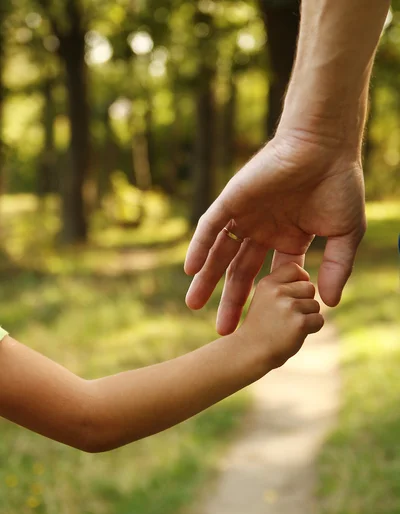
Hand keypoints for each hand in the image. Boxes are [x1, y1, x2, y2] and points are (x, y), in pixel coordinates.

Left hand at [185, 131, 365, 334]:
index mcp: (288, 240)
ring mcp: (246, 217)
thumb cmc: (339, 184)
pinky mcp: (232, 200)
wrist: (325, 146)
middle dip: (231, 300)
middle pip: (241, 272)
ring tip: (193, 305)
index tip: (256, 328)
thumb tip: (329, 304)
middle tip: (222, 330)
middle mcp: (263, 231)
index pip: (270, 278)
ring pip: (221, 253)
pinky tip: (190, 269)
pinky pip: (211, 227)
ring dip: (207, 278)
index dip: (262, 301)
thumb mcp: (344, 234)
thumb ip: (336, 267)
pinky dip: (200, 247)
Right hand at [237, 262, 323, 371]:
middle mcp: (277, 292)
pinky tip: (295, 334)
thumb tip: (308, 281)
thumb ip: (282, 287)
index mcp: (267, 283)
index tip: (292, 295)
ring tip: (287, 327)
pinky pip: (318, 320)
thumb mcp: (264, 299)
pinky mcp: (299, 323)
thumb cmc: (260, 327)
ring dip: (307, 317)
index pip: (294, 269)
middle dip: (304, 302)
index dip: (299, 280)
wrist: (250, 353)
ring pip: (315, 305)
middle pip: (309, 287)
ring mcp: (289, 307)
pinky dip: (311, 329)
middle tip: (287, 317)